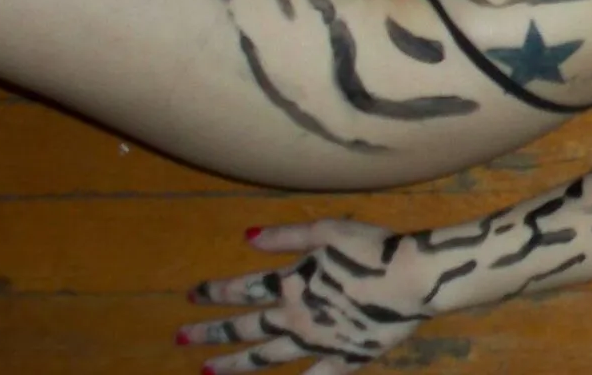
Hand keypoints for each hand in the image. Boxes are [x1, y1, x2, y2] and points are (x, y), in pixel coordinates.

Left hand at [180, 219, 426, 372]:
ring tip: (207, 370)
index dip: (214, 292)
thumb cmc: (371, 249)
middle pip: (246, 327)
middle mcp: (295, 318)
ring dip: (236, 363)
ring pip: (268, 356)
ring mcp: (316, 344)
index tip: (189, 296)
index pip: (243, 289)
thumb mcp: (327, 231)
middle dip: (211, 332)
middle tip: (180, 338)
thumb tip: (245, 237)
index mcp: (291, 284)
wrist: (411, 280)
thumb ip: (286, 237)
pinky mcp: (342, 360)